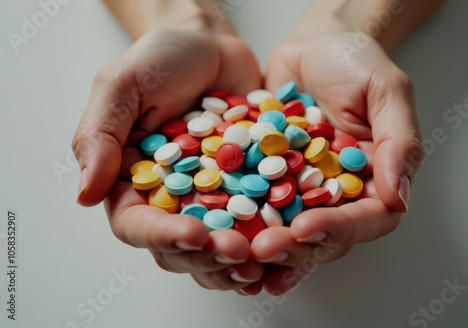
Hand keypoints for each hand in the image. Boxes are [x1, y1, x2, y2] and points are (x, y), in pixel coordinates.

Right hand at [72, 24, 263, 290]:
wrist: (211, 46)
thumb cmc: (161, 59)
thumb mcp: (121, 87)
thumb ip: (99, 137)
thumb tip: (85, 195)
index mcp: (131, 182)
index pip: (137, 225)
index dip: (163, 236)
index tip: (193, 233)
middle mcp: (170, 197)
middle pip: (180, 247)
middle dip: (208, 255)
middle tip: (237, 252)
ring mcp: (210, 197)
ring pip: (217, 246)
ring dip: (237, 259)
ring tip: (261, 260)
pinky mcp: (245, 188)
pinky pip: (256, 220)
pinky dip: (267, 236)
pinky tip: (285, 244)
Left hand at [249, 31, 423, 294]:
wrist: (313, 45)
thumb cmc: (355, 62)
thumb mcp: (386, 91)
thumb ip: (399, 141)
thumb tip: (400, 197)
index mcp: (373, 182)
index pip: (365, 220)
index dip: (337, 230)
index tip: (305, 228)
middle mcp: (337, 194)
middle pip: (322, 237)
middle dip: (294, 248)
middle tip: (264, 249)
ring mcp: (299, 190)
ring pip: (286, 231)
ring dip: (265, 248)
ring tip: (240, 255)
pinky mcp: (266, 179)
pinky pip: (252, 205)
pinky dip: (237, 224)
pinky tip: (218, 236)